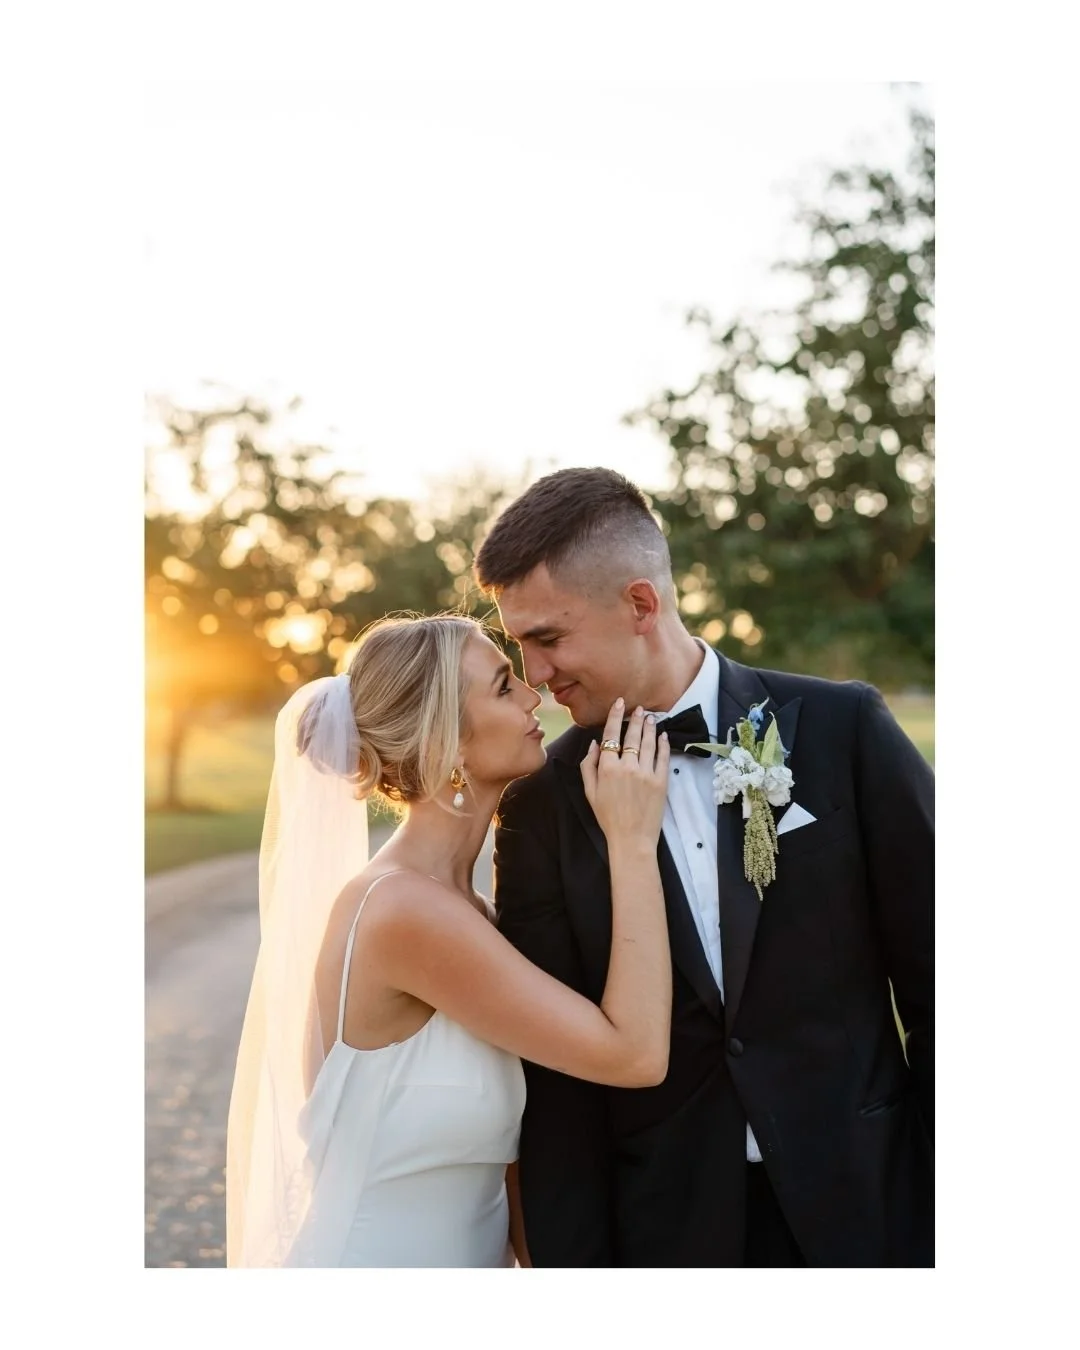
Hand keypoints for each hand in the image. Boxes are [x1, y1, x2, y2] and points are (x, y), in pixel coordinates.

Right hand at [580, 700, 669, 844]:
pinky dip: (663, 744)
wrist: (631, 839)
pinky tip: (663, 736)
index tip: (619, 703)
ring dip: (650, 728)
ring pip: (649, 743)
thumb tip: (594, 744)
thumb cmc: (608, 817)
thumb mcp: (589, 792)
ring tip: (650, 718)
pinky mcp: (661, 781)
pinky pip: (663, 757)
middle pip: (632, 735)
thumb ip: (589, 766)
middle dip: (636, 718)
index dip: (615, 716)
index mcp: (607, 768)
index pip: (611, 735)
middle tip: (640, 708)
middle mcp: (627, 767)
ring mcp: (646, 773)